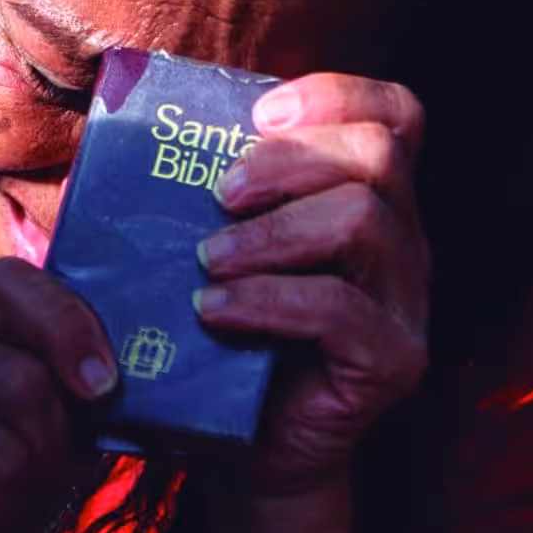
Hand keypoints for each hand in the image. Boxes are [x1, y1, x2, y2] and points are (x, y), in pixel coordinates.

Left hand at [194, 74, 428, 497]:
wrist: (244, 436)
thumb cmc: (224, 319)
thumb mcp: (215, 235)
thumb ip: (201, 184)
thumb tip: (129, 134)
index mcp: (364, 192)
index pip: (393, 113)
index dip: (334, 95)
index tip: (260, 117)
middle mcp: (400, 235)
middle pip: (379, 151)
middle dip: (289, 159)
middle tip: (223, 193)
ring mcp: (403, 299)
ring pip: (365, 220)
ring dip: (272, 230)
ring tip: (209, 257)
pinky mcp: (392, 360)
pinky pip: (340, 309)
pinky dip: (267, 299)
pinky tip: (214, 309)